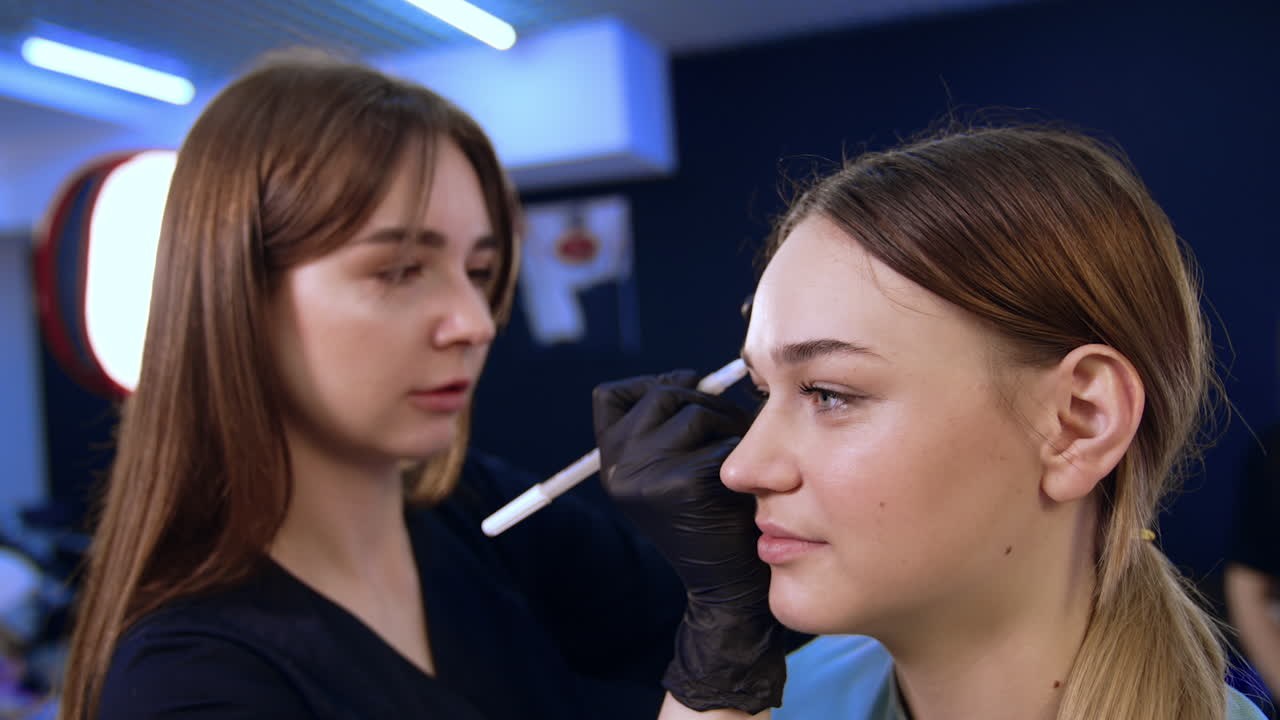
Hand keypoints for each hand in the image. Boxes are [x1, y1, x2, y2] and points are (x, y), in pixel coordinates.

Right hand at [593, 371, 784, 713]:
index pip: (610, 395)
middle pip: (663, 394)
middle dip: (702, 403)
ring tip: (736, 464)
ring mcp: (650, 476)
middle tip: (723, 436)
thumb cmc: (712, 513)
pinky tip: (743, 485)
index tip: (683, 394)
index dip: (650, 385)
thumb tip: (691, 375)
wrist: (728, 582)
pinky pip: (725, 439)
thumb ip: (667, 424)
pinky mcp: (688, 482)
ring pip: (697, 412)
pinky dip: (745, 453)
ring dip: (727, 426)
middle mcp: (620, 468)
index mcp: (610, 463)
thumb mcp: (670, 467)